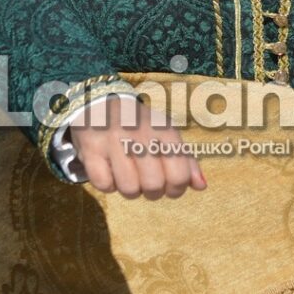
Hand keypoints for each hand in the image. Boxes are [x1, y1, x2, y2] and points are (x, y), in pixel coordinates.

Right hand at [68, 97, 206, 200]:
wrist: (101, 101)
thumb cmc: (140, 125)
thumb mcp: (166, 135)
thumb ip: (186, 160)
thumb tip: (202, 186)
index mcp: (164, 131)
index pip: (179, 175)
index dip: (176, 189)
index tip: (168, 185)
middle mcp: (141, 134)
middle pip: (154, 186)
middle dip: (151, 192)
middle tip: (146, 182)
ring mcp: (115, 141)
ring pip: (129, 188)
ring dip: (129, 190)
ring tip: (128, 176)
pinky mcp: (91, 148)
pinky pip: (104, 184)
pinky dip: (107, 185)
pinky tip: (109, 171)